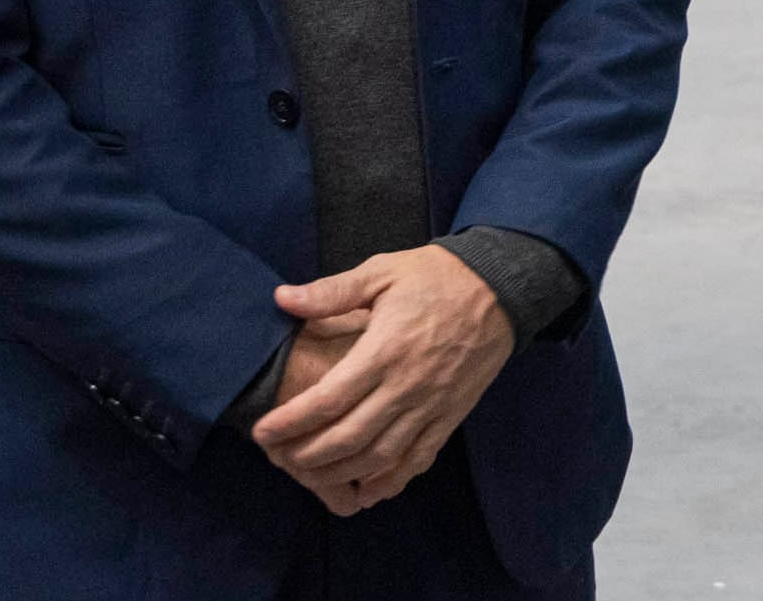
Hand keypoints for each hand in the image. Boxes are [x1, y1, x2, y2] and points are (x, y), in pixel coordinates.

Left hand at [253, 245, 515, 514]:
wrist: (500, 289)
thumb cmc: (435, 277)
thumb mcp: (382, 272)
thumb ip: (331, 291)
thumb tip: (283, 298)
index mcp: (385, 350)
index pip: (329, 399)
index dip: (291, 421)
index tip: (262, 432)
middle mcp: (406, 386)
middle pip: (349, 438)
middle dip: (307, 455)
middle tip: (279, 458)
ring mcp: (431, 406)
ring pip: (380, 456)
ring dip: (340, 473)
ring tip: (309, 474)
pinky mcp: (451, 416)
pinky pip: (417, 459)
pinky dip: (389, 481)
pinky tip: (366, 490)